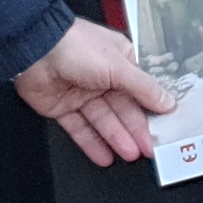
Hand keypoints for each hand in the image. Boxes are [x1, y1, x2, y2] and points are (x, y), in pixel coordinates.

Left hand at [17, 18, 175, 165]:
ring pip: (103, 121)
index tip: (164, 128)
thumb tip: (168, 101)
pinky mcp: (62, 108)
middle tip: (148, 149)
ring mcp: (81, 93)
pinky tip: (104, 156)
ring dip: (117, 138)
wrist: (35, 49)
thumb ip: (144, 88)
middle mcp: (102, 78)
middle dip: (135, 130)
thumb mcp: (119, 66)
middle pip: (123, 109)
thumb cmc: (75, 46)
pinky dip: (91, 143)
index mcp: (119, 62)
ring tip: (129, 154)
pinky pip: (80, 129)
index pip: (141, 91)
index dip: (152, 110)